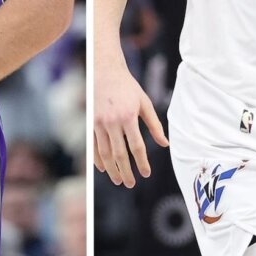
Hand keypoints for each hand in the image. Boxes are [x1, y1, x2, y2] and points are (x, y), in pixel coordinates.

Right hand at [94, 59, 167, 187]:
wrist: (104, 71)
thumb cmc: (128, 87)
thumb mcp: (145, 103)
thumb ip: (154, 125)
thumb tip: (165, 144)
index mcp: (128, 117)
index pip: (136, 146)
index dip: (141, 162)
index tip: (146, 174)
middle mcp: (112, 122)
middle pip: (119, 154)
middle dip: (126, 171)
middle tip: (131, 184)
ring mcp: (98, 123)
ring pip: (105, 153)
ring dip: (112, 169)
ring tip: (118, 180)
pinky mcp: (90, 123)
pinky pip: (93, 146)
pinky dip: (97, 159)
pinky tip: (103, 169)